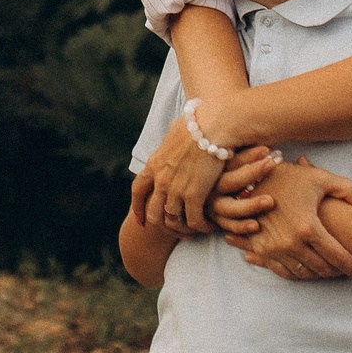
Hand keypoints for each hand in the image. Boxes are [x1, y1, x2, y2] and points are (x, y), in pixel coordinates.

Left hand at [131, 119, 280, 234]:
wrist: (213, 125)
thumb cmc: (200, 121)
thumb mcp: (176, 130)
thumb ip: (172, 139)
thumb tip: (175, 134)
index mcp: (155, 163)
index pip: (138, 191)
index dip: (138, 208)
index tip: (141, 220)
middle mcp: (161, 179)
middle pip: (153, 212)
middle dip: (162, 225)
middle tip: (176, 230)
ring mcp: (175, 188)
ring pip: (172, 219)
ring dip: (183, 228)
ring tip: (194, 230)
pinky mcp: (193, 194)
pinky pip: (193, 220)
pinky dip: (200, 226)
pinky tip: (208, 226)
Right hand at [229, 159, 351, 280]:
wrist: (253, 177)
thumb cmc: (291, 177)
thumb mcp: (322, 179)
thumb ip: (350, 191)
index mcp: (308, 227)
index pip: (337, 256)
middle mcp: (290, 242)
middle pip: (321, 268)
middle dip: (337, 272)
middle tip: (346, 271)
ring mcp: (273, 248)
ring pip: (303, 273)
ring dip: (318, 274)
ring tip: (329, 270)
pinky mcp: (260, 249)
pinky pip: (283, 271)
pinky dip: (298, 273)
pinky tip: (308, 268)